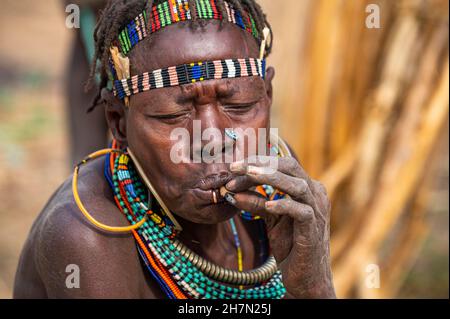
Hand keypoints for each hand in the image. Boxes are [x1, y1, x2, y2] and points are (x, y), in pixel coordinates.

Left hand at [224, 156, 335, 298]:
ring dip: (271, 178)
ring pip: (298, 185)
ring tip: (249, 175)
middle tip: (236, 166)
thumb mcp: (270, 219)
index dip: (258, 162)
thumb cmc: (290, 245)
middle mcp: (315, 193)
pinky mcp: (314, 228)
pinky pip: (301, 212)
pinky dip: (284, 205)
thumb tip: (232, 192)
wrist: (306, 276)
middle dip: (262, 164)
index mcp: (306, 187)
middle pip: (291, 167)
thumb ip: (255, 203)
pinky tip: (267, 204)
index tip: (234, 166)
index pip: (282, 164)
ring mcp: (317, 210)